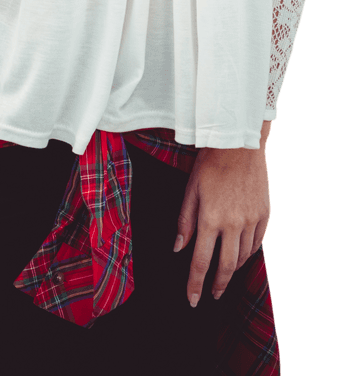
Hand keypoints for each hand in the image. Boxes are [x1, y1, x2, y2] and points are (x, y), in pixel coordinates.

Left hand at [174, 144, 270, 306]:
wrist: (238, 143)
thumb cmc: (209, 164)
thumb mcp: (190, 190)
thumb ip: (184, 222)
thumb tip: (178, 248)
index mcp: (210, 219)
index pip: (200, 262)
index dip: (195, 284)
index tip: (192, 300)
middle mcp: (232, 224)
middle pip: (226, 266)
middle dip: (218, 285)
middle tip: (213, 295)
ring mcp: (251, 220)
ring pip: (243, 256)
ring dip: (233, 269)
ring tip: (225, 274)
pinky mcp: (265, 214)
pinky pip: (257, 242)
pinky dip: (248, 253)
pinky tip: (241, 255)